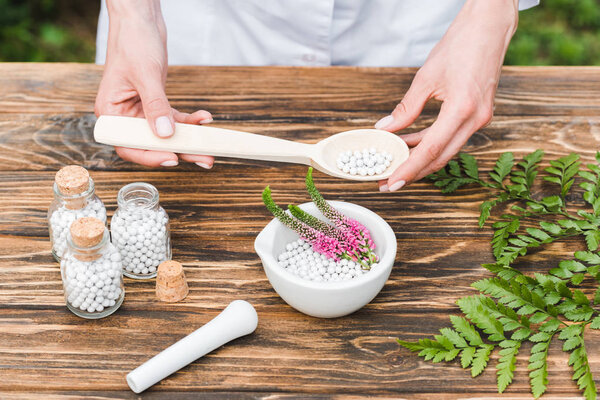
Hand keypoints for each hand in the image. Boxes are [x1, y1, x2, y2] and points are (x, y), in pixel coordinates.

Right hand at [94, 0, 213, 168]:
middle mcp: (124, 116)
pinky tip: (204, 118)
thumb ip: (156, 106)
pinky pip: (174, 119)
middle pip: (151, 143)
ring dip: (189, 140)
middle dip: (179, 152)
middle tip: (203, 159)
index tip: (172, 158)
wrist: (140, 20)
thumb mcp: (146, 75)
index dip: (150, 155)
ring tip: (210, 149)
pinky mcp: (155, 104)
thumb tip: (166, 134)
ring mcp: (140, 111)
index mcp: (111, 113)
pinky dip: (190, 121)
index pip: (128, 145)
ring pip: (166, 135)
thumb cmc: (133, 41)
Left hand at [375, 0, 518, 191]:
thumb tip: (385, 129)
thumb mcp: (426, 77)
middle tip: (389, 181)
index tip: (391, 183)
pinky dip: (432, 143)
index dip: (409, 169)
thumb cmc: (461, 45)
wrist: (489, 27)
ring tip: (395, 162)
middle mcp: (476, 119)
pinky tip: (412, 143)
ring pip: (447, 150)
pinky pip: (452, 137)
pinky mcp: (480, 115)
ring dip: (421, 158)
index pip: (430, 150)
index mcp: (462, 109)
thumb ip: (406, 108)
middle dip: (413, 172)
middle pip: (440, 158)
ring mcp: (481, 118)